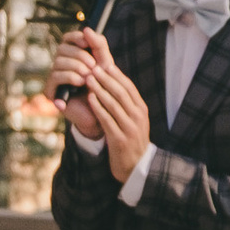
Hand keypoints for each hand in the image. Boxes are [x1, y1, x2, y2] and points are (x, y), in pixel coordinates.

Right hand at [50, 25, 104, 111]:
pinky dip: (71, 77)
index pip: (68, 38)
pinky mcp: (50, 90)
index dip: (77, 38)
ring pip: (59, 61)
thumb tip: (87, 29)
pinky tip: (81, 83)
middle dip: (80, 56)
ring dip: (77, 67)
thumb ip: (99, 45)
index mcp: (72, 55)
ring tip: (89, 77)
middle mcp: (60, 64)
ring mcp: (53, 77)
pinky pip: (56, 76)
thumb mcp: (104, 63)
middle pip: (63, 48)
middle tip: (94, 67)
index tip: (88, 45)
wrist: (99, 112)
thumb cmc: (102, 86)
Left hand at [80, 47, 152, 182]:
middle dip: (106, 78)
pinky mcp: (120, 139)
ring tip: (88, 79)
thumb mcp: (132, 120)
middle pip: (121, 92)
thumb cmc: (130, 140)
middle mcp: (137, 116)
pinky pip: (107, 119)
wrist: (136, 166)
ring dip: (99, 89)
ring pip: (113, 103)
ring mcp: (130, 128)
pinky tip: (89, 98)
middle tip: (93, 67)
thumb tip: (112, 83)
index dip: (116, 74)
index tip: (104, 63)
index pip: (128, 87)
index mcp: (141, 109)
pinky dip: (98, 107)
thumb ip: (125, 104)